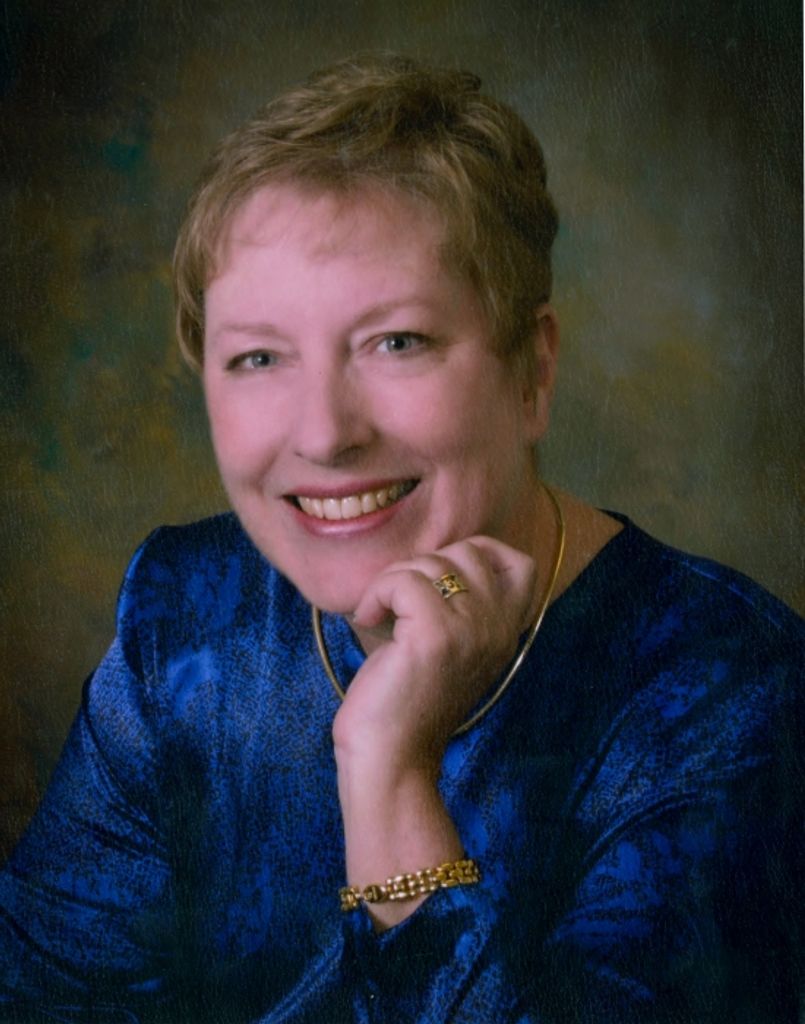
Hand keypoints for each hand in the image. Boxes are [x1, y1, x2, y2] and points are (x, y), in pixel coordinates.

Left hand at [332, 535, 537, 776]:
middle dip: (425, 563)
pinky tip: (367, 619)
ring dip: (392, 580)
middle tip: (398, 597)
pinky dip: (375, 594)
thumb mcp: (447, 648)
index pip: (522, 564)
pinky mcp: (434, 636)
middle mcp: (497, 629)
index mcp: (505, 634)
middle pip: (470, 551)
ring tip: (379, 613)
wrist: (392, 760)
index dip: (481, 551)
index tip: (441, 575)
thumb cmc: (406, 703)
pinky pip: (402, 581)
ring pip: (431, 563)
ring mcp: (470, 631)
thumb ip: (455, 606)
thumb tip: (430, 557)